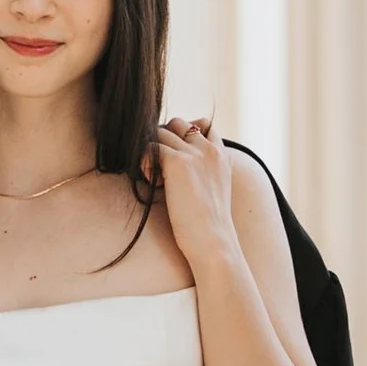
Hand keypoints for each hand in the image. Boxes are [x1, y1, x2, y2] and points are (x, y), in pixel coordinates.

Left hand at [149, 115, 236, 275]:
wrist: (213, 242)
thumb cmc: (209, 227)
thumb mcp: (212, 193)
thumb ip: (201, 174)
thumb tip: (173, 169)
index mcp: (221, 156)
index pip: (204, 124)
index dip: (184, 134)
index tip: (174, 159)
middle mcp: (210, 149)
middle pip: (178, 123)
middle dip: (164, 139)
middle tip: (160, 168)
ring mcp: (195, 153)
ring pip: (162, 132)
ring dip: (152, 150)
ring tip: (155, 177)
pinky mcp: (178, 162)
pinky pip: (150, 146)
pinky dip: (145, 160)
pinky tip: (151, 181)